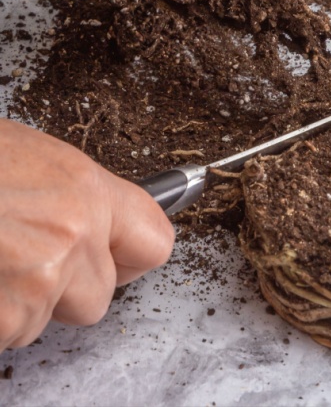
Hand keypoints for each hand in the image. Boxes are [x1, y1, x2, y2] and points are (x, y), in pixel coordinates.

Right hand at [0, 118, 174, 352]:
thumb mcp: (27, 156)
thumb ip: (71, 195)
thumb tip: (93, 220)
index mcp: (84, 189)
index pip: (154, 240)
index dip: (132, 256)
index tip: (119, 258)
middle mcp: (72, 236)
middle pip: (99, 298)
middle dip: (66, 291)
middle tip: (25, 261)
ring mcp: (37, 282)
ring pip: (43, 322)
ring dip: (16, 305)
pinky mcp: (4, 318)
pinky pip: (7, 335)